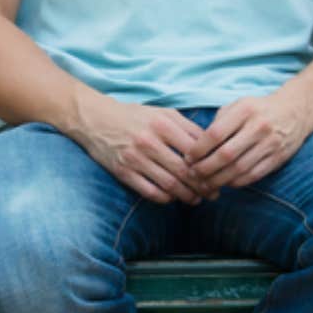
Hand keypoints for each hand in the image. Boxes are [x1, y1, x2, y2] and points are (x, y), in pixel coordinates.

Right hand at [69, 96, 209, 204]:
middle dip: (203, 186)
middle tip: (213, 193)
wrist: (94, 118)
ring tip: (197, 199)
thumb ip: (186, 127)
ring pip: (170, 185)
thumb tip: (210, 146)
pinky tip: (173, 198)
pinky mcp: (123, 172)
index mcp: (163, 124)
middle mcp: (149, 141)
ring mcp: (135, 158)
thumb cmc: (133, 115)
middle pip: (185, 171)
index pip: (195, 150)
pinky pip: (150, 192)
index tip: (219, 173)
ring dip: (187, 196)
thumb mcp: (161, 112)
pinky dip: (166, 198)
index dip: (210, 165)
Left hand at [186, 91, 312, 192]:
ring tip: (205, 184)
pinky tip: (225, 183)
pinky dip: (237, 182)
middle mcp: (258, 127)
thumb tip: (197, 146)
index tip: (188, 158)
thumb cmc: (258, 109)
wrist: (296, 110)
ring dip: (219, 180)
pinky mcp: (279, 158)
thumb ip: (219, 122)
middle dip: (205, 168)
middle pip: (226, 155)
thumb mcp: (238, 105)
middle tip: (192, 175)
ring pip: (239, 169)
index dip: (198, 149)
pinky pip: (254, 175)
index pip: (215, 134)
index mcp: (244, 110)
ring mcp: (270, 144)